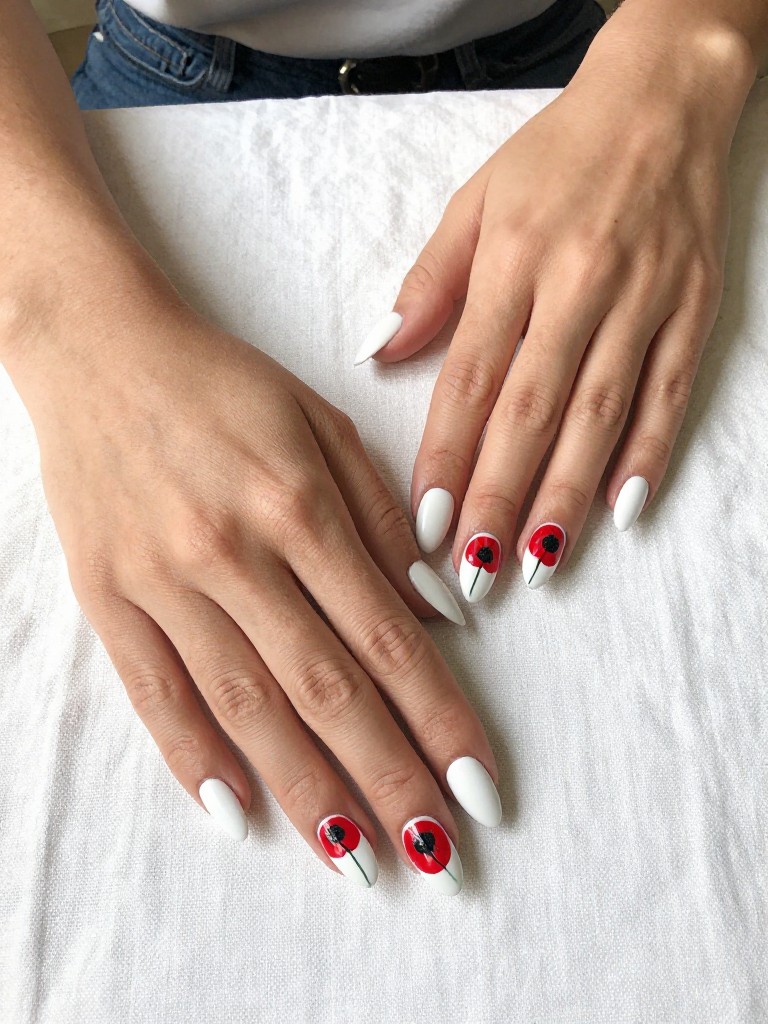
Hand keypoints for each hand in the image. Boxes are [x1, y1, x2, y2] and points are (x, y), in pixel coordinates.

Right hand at [12, 289, 500, 893]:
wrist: (99, 348)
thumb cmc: (223, 383)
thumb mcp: (322, 422)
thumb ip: (381, 518)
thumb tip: (441, 612)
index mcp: (300, 504)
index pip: (387, 636)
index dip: (439, 717)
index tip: (479, 784)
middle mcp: (235, 552)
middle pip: (326, 688)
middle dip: (389, 776)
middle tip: (436, 854)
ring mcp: (163, 580)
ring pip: (246, 706)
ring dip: (305, 789)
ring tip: (355, 860)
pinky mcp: (106, 596)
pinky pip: (153, 692)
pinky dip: (193, 759)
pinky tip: (237, 814)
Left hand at [366, 7, 753, 598]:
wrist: (660, 102)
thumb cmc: (554, 159)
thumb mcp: (473, 203)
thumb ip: (428, 284)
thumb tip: (379, 353)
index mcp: (512, 260)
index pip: (471, 379)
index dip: (447, 456)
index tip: (426, 522)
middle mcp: (578, 285)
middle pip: (532, 411)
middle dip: (501, 497)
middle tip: (475, 568)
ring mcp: (643, 300)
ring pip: (599, 416)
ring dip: (566, 497)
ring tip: (537, 563)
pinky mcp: (693, 308)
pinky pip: (670, 393)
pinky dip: (648, 454)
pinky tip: (622, 510)